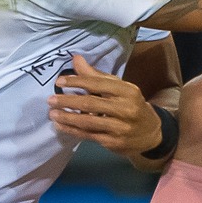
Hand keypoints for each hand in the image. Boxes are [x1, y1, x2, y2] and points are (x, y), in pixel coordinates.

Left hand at [47, 55, 162, 156]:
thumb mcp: (120, 88)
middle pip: (91, 104)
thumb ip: (97, 76)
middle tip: (50, 99)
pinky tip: (61, 125)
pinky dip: (72, 130)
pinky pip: (89, 135)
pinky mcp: (113, 143)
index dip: (77, 81)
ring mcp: (119, 128)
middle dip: (68, 101)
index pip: (98, 84)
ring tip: (52, 113)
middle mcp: (125, 109)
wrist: (151, 132)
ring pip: (88, 122)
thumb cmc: (131, 105)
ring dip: (67, 118)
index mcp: (128, 91)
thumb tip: (75, 59)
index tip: (60, 81)